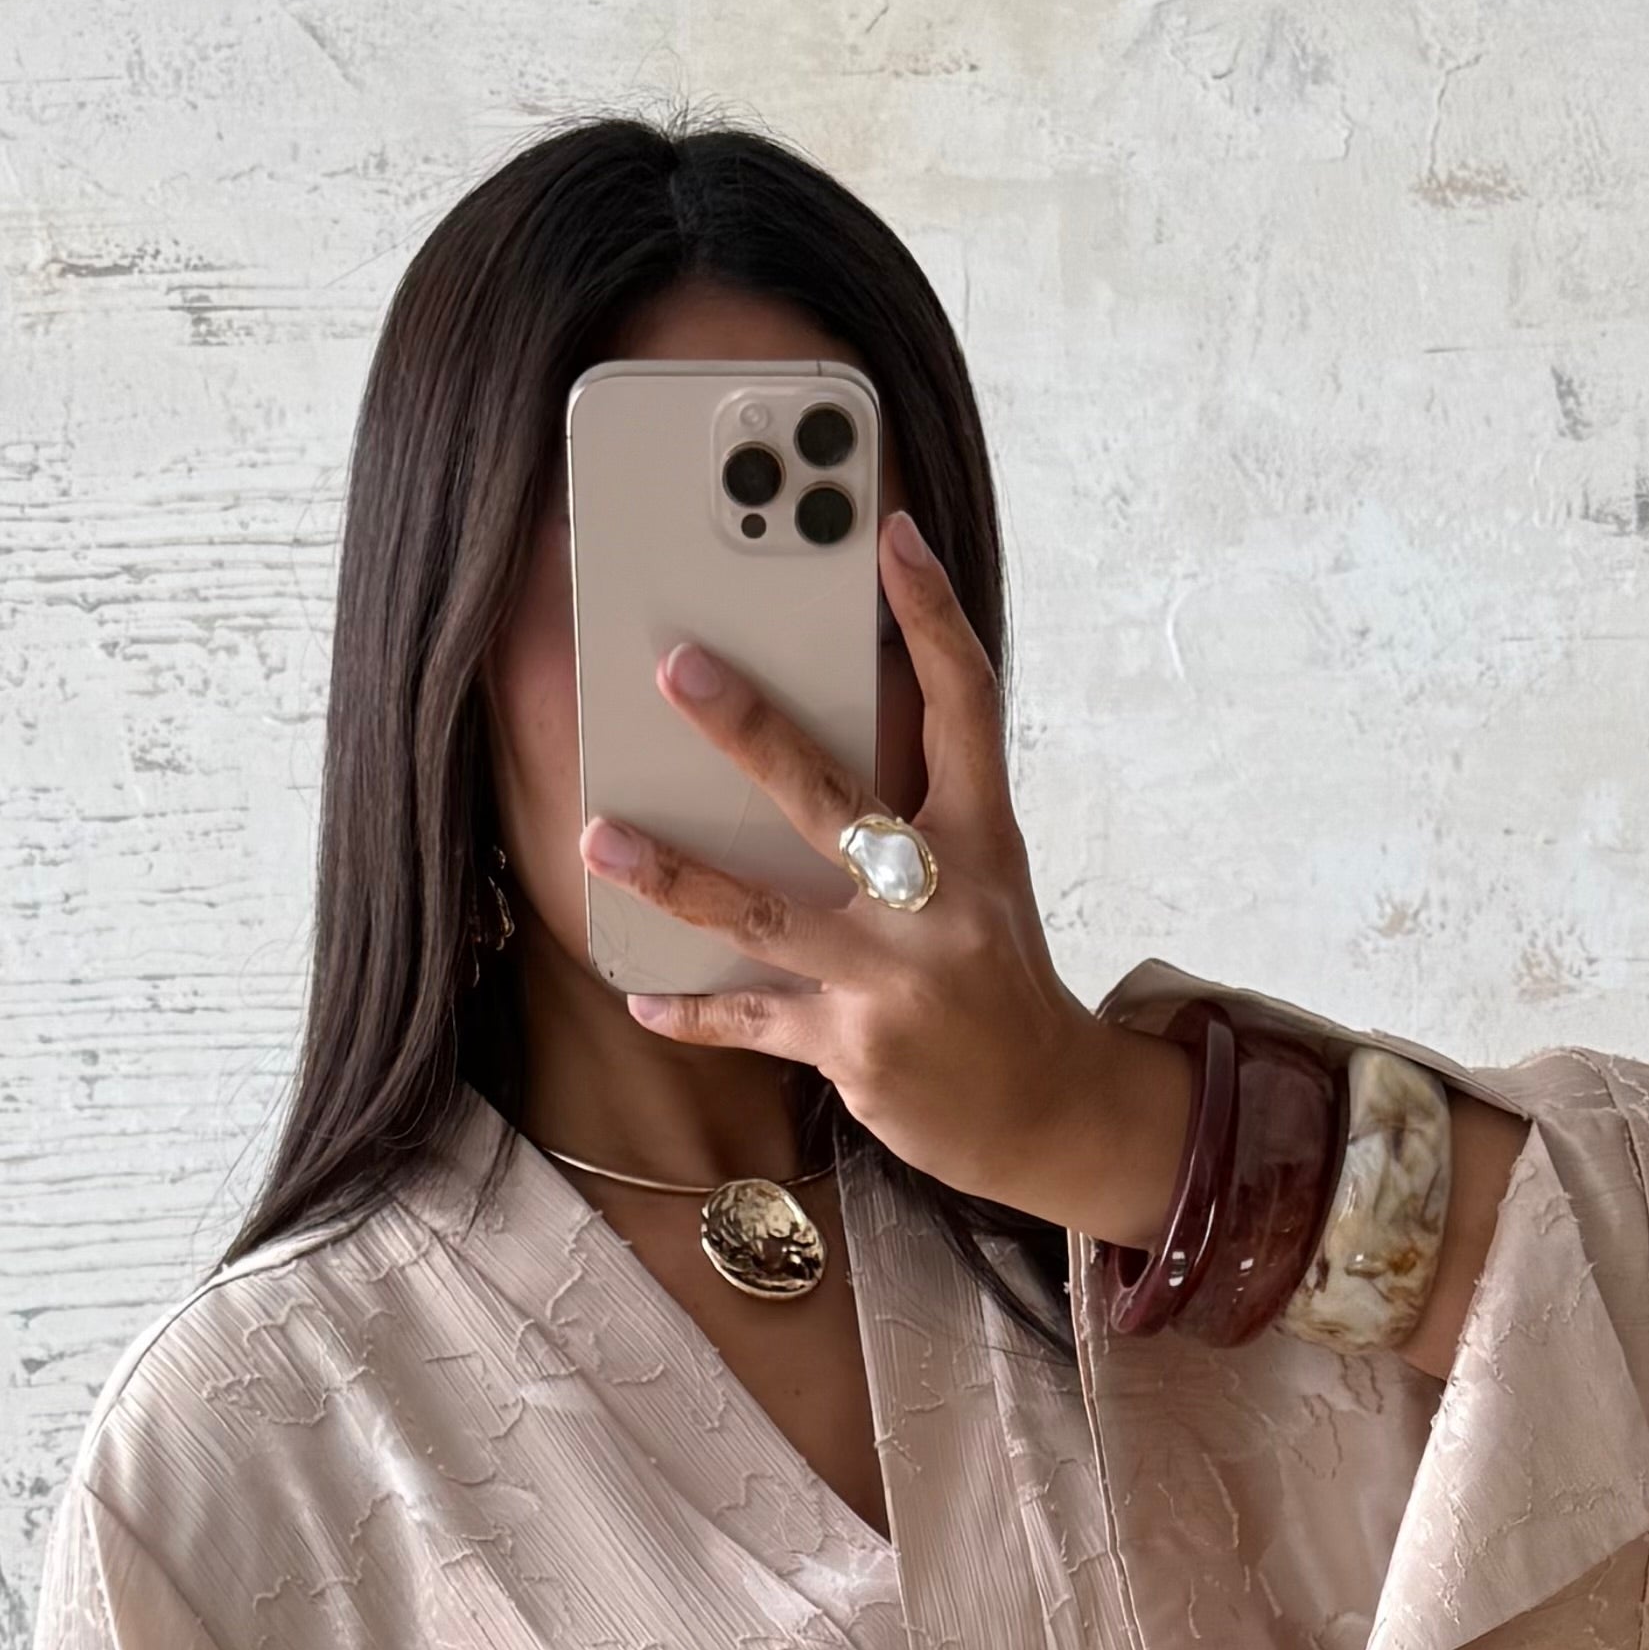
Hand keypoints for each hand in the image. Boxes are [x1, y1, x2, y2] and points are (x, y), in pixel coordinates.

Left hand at [581, 509, 1194, 1254]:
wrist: (1045, 1112)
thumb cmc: (997, 983)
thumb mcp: (984, 885)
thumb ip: (917, 816)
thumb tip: (807, 753)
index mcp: (981, 840)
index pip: (964, 704)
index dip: (931, 615)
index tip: (890, 537)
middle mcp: (939, 901)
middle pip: (831, 795)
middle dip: (750, 729)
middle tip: (677, 670)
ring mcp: (893, 978)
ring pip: (762, 914)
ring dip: (675, 876)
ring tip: (604, 837)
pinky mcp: (854, 1047)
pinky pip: (753, 1018)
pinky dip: (694, 1012)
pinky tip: (643, 997)